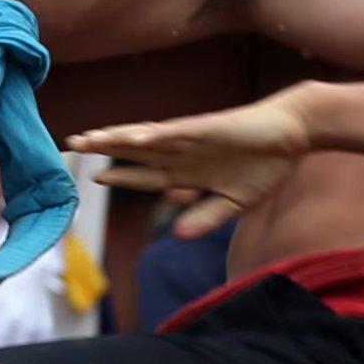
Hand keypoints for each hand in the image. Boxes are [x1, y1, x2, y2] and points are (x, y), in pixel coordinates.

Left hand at [74, 88, 313, 233]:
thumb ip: (206, 216)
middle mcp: (182, 152)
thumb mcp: (234, 203)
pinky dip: (153, 135)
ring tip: (87, 138)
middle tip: (69, 147)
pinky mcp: (207, 129)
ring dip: (116, 139)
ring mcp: (192, 139)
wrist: (294, 134)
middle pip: (135, 152)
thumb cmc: (265, 165)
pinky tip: (130, 137)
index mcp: (189, 171)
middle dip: (103, 151)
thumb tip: (181, 235)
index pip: (146, 175)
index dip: (120, 176)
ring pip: (145, 139)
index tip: (93, 178)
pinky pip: (175, 132)